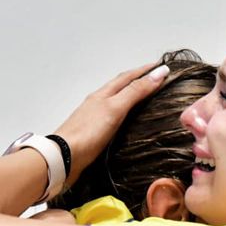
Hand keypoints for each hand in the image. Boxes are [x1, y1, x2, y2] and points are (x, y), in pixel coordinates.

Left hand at [53, 62, 169, 183]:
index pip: (127, 77)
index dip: (144, 70)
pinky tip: (126, 123)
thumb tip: (159, 72)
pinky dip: (123, 115)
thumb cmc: (88, 132)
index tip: (161, 67)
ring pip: (115, 102)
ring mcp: (94, 118)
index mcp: (103, 94)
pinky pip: (112, 119)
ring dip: (130, 97)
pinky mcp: (93, 135)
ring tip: (145, 99)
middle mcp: (98, 103)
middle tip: (155, 79)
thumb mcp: (115, 108)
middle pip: (120, 87)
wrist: (64, 157)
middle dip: (138, 81)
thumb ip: (135, 92)